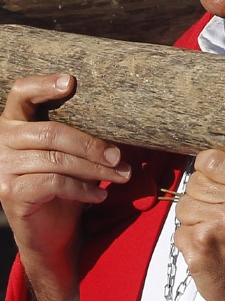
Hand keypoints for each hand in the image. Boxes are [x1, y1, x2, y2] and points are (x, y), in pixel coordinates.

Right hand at [0, 74, 129, 300]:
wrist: (49, 231)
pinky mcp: (10, 193)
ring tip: (121, 175)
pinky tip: (99, 195)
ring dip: (96, 169)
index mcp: (15, 122)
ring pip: (57, 160)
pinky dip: (83, 189)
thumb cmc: (64, 184)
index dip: (43, 85)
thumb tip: (123, 121)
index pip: (21, 93)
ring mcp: (2, 168)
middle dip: (92, 144)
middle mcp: (1, 140)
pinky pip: (54, 183)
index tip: (71, 82)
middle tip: (119, 157)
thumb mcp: (71, 154)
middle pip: (51, 132)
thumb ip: (81, 133)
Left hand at [174, 150, 224, 300]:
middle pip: (196, 181)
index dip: (211, 167)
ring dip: (196, 217)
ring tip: (219, 229)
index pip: (214, 158)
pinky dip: (190, 238)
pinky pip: (179, 230)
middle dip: (205, 194)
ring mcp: (219, 226)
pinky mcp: (199, 248)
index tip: (219, 177)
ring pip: (184, 204)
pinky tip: (211, 246)